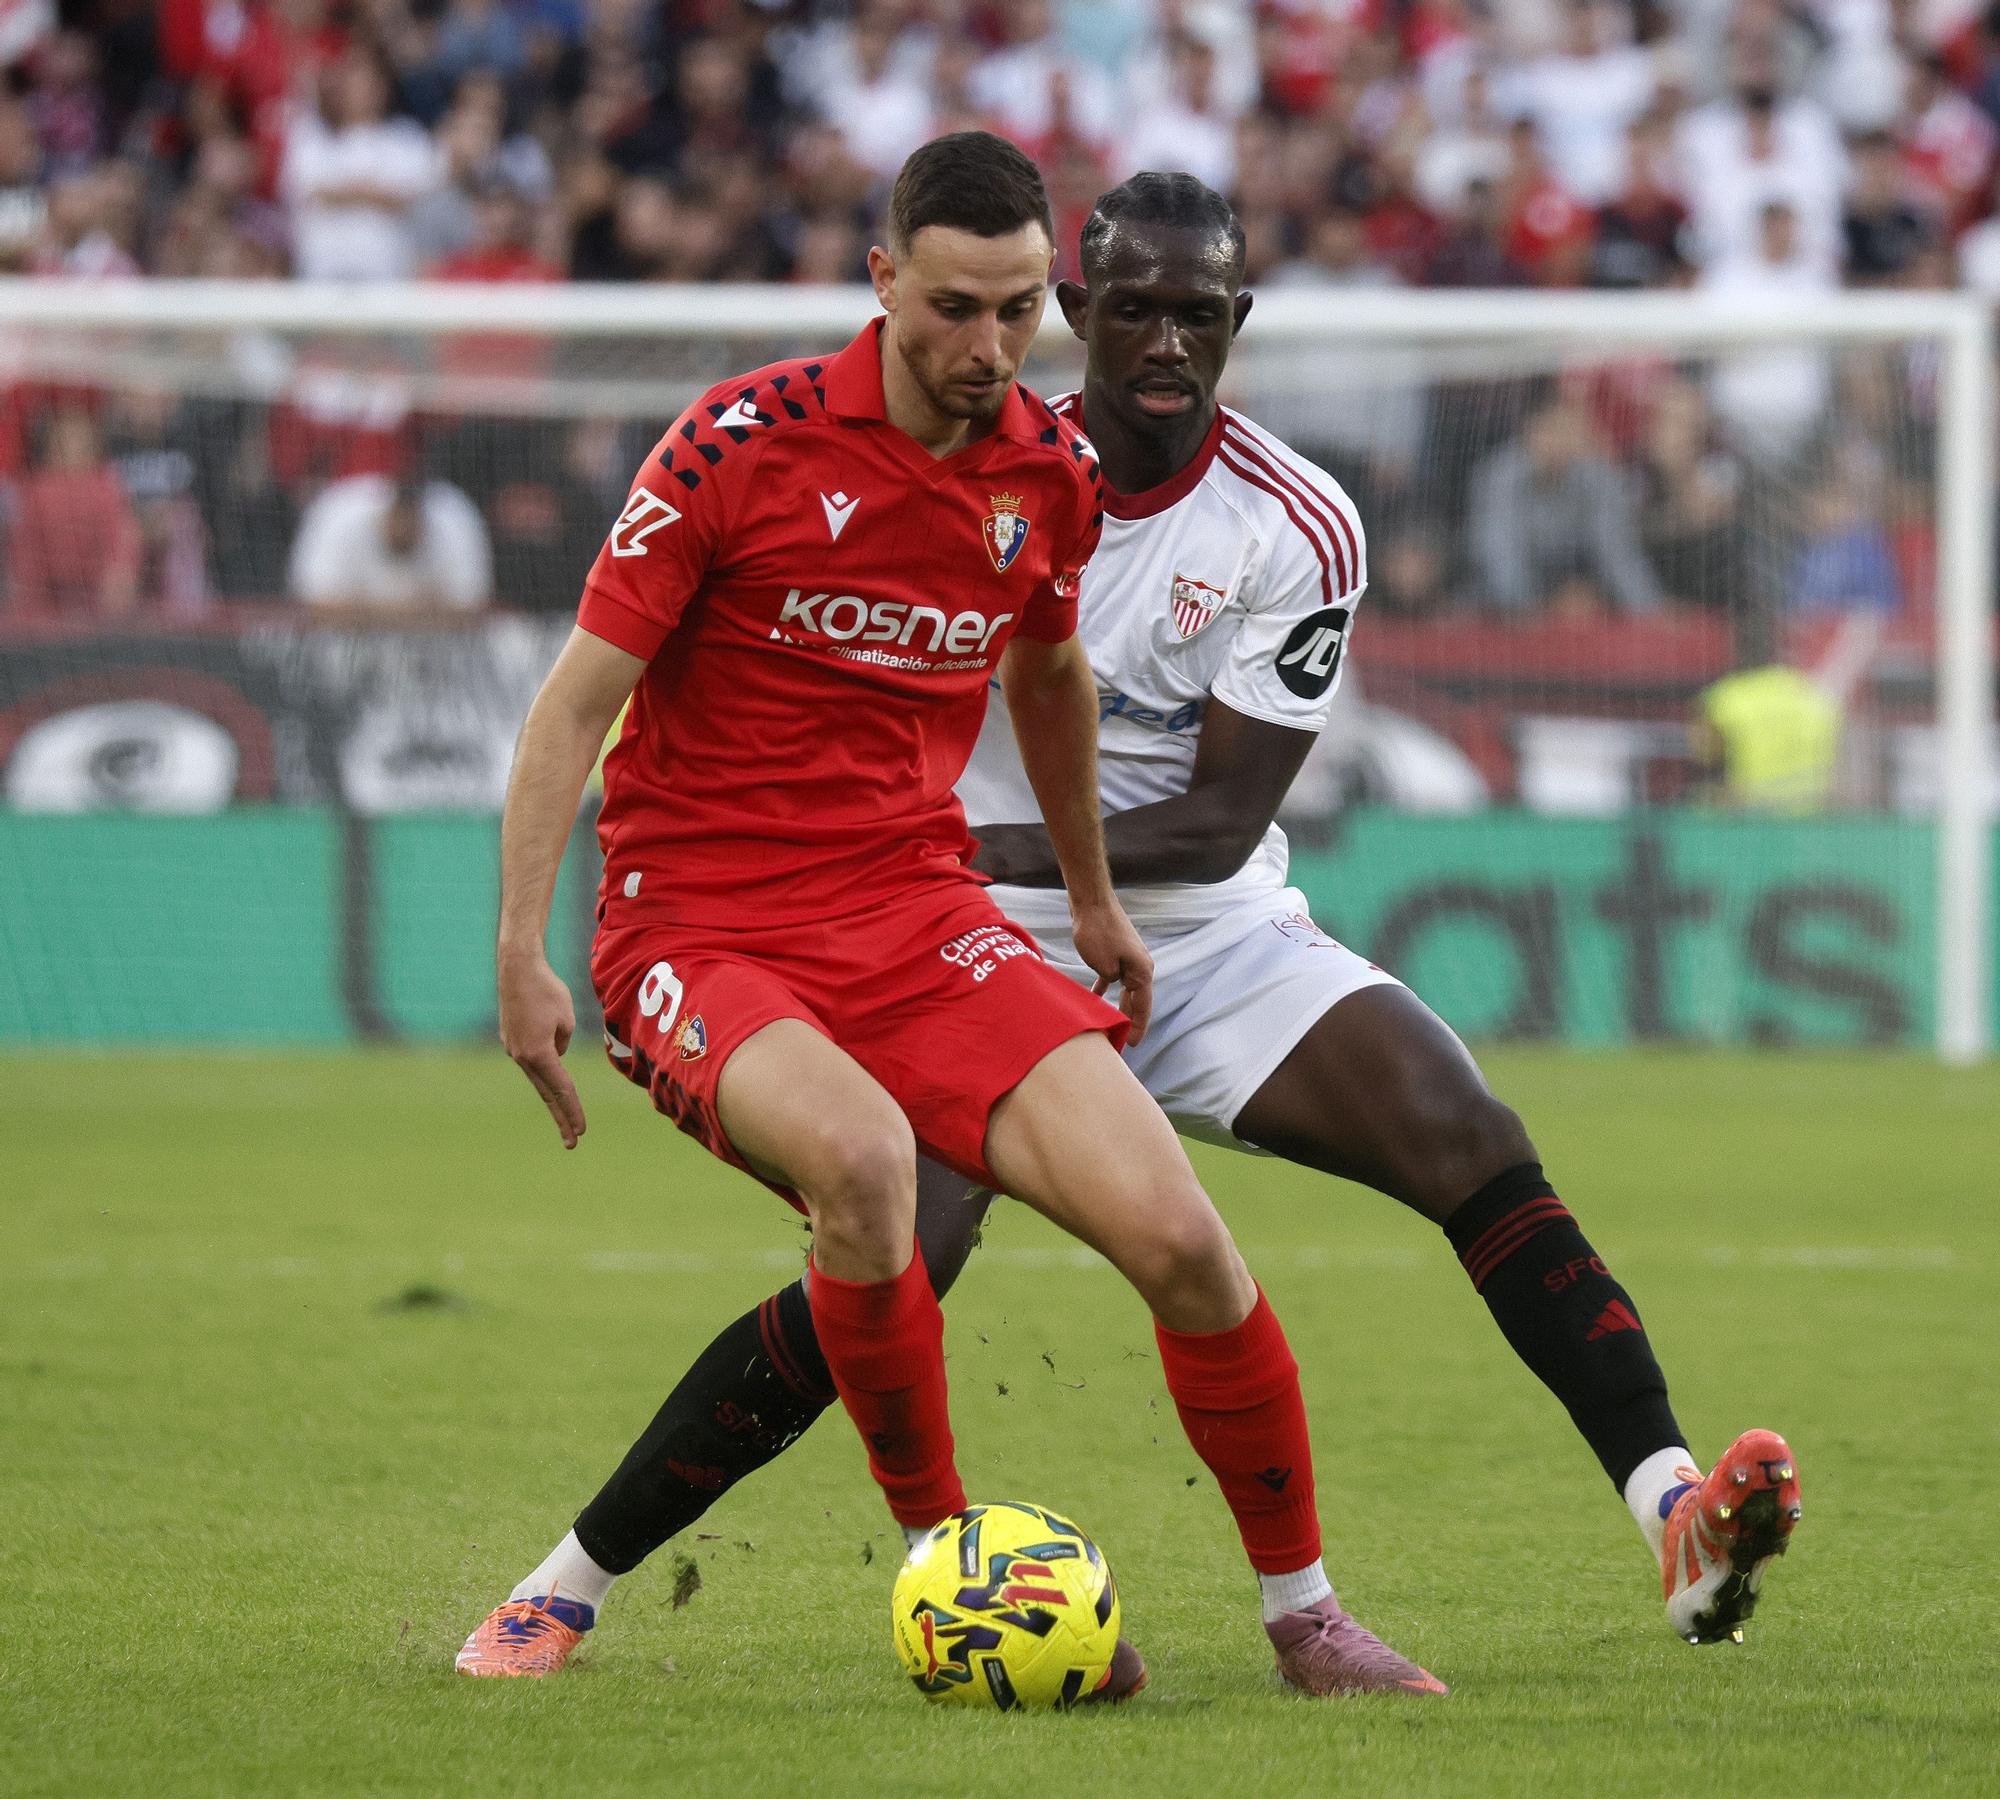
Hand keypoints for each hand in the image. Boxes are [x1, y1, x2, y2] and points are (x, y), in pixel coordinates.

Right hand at [498, 948, 586, 1147]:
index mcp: (539, 1054)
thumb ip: (563, 1043)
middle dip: (561, 1118)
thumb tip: (555, 1054)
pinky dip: (544, 1064)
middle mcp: (522, 1057)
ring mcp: (513, 1049)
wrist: (517, 968)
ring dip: (553, 1091)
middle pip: (547, 1094)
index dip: (573, 1111)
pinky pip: (532, 1057)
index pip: (561, 1089)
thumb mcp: (567, 1019)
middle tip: (573, 1142)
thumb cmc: (547, 990)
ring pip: (539, 1075)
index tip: (582, 1131)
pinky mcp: (510, 1039)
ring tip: (565, 1111)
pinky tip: (548, 1053)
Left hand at [1070, 899, 1152, 1045]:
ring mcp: (1128, 958)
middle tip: (1121, 1041)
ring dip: (1118, 1005)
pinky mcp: (1115, 952)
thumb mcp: (1103, 965)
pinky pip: (1113, 976)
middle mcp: (1140, 965)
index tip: (1133, 1045)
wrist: (1092, 901)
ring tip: (1112, 1024)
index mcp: (1142, 970)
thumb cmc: (1098, 931)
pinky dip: (1105, 988)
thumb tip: (1110, 983)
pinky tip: (1096, 997)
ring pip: (1125, 988)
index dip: (1139, 1027)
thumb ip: (1110, 980)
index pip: (1143, 1006)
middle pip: (1136, 999)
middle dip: (1129, 1019)